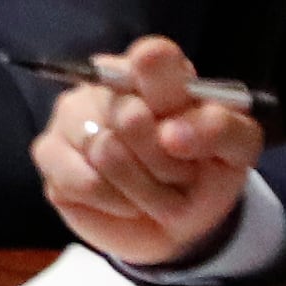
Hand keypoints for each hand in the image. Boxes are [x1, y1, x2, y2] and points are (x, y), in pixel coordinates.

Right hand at [38, 32, 262, 265]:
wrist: (175, 227)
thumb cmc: (203, 174)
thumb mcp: (236, 151)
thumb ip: (222, 129)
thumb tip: (173, 133)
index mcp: (157, 72)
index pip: (155, 57)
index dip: (166, 89)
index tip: (180, 131)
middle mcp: (107, 84)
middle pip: (130, 116)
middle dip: (165, 163)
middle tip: (180, 175)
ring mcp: (71, 115)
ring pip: (106, 153)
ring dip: (144, 189)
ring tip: (154, 193)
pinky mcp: (49, 154)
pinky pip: (83, 181)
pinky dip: (115, 203)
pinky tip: (124, 203)